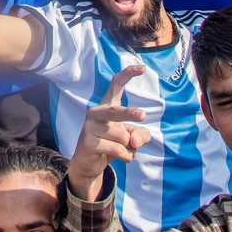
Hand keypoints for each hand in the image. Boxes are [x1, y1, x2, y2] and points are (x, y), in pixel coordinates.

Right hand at [67, 64, 150, 198]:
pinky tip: (123, 158)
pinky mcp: (88, 142)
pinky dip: (125, 156)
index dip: (128, 74)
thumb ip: (139, 135)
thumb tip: (134, 140)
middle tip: (143, 116)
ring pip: (121, 136)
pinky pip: (117, 149)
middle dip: (130, 113)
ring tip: (124, 150)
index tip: (142, 68)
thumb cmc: (111, 144)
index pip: (116, 85)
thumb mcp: (130, 138)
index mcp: (107, 106)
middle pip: (116, 111)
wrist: (88, 164)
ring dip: (129, 147)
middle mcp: (96, 112)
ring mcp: (89, 127)